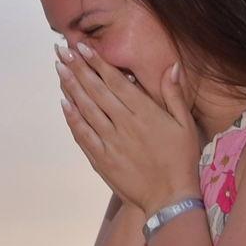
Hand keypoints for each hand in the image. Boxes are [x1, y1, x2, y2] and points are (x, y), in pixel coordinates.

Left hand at [58, 42, 200, 214]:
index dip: (97, 63)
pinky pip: (83, 134)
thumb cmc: (182, 159)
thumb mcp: (185, 124)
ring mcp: (110, 142)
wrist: (169, 197)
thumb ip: (174, 94)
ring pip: (86, 109)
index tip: (83, 48)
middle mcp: (124, 124)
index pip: (116, 81)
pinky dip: (72, 118)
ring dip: (70, 88)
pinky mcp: (101, 159)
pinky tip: (63, 103)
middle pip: (96, 91)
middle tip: (62, 51)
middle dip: (78, 69)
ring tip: (59, 69)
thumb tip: (171, 65)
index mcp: (145, 112)